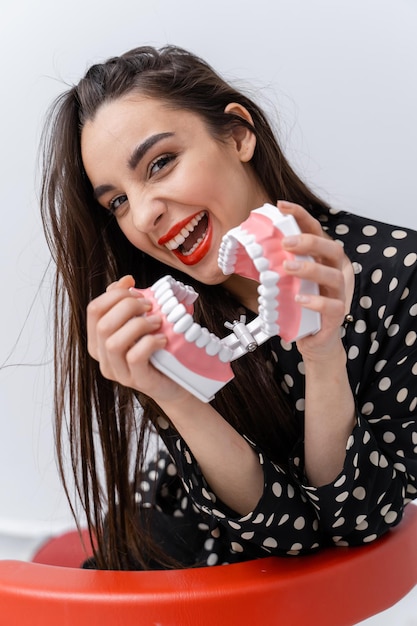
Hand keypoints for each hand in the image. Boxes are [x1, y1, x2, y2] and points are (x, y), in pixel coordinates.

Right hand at [86, 274, 188, 402]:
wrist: (176, 382)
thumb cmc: (158, 350)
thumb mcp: (140, 323)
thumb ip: (127, 304)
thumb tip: (125, 280)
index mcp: (99, 341)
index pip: (94, 310)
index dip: (114, 294)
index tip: (135, 288)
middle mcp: (104, 358)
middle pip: (103, 324)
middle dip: (128, 306)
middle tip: (149, 305)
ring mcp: (119, 372)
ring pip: (114, 343)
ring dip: (138, 325)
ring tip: (157, 322)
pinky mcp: (137, 381)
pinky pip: (135, 357)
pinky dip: (149, 342)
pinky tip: (162, 339)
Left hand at [278, 200, 350, 360]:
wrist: (314, 340)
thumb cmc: (300, 307)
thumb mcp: (286, 282)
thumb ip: (274, 265)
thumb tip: (246, 248)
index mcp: (321, 260)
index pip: (316, 231)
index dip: (301, 216)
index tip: (281, 206)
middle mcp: (334, 273)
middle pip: (332, 249)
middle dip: (309, 242)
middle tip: (285, 242)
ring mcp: (338, 295)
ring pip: (334, 276)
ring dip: (310, 269)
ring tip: (287, 268)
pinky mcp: (336, 316)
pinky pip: (333, 306)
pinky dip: (316, 301)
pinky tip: (300, 298)